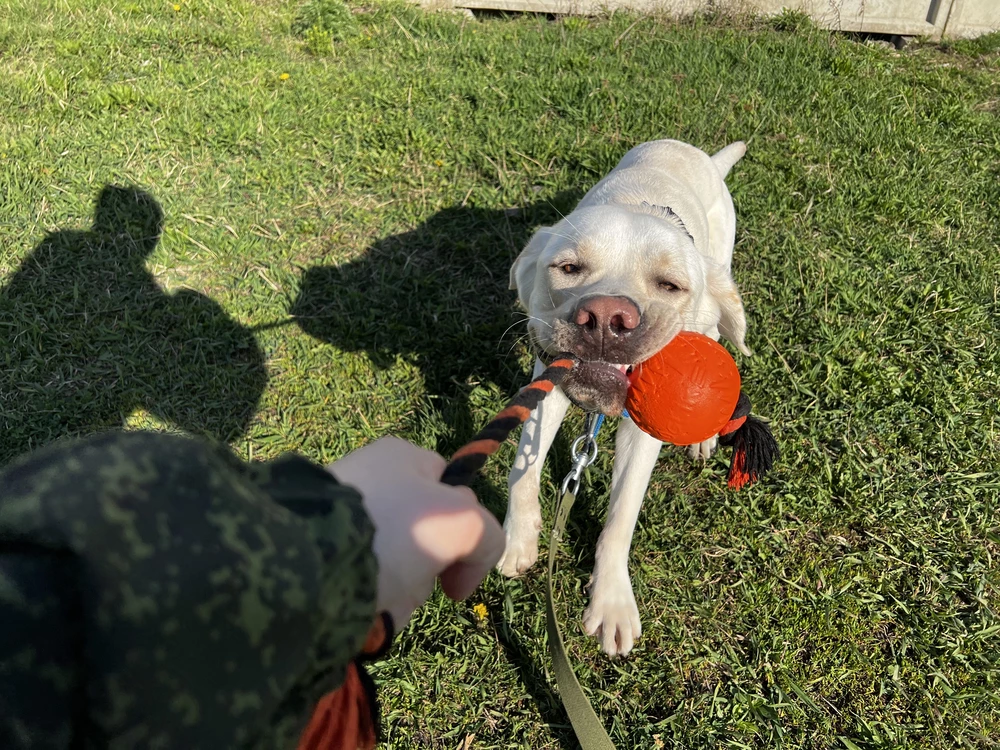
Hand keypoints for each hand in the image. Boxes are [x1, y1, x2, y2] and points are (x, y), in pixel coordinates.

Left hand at [328, 437, 503, 628]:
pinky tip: (360, 610)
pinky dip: (367, 603)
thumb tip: (461, 575)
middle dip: (427, 567)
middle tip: (416, 580)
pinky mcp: (314, 553)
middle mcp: (367, 478)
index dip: (465, 526)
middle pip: (425, 533)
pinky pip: (361, 584)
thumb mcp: (462, 524)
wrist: (313, 563)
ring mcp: (338, 515)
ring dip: (400, 592)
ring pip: (395, 565)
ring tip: (383, 601)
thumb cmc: (395, 529)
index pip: (452, 490)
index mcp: (400, 456)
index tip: (457, 560)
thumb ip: (485, 537)